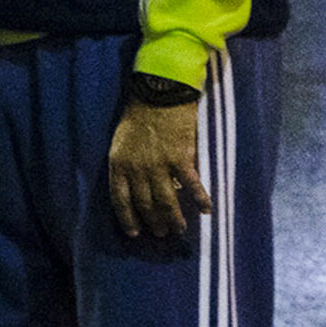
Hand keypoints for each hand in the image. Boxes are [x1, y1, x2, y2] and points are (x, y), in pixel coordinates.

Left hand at [107, 99, 209, 237]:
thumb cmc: (138, 114)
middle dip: (153, 222)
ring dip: (175, 219)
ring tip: (180, 230)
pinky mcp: (180, 158)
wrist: (158, 93)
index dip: (127, 219)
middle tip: (161, 234)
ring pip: (167, 201)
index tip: (134, 233)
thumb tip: (139, 185)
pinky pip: (192, 185)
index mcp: (119, 164)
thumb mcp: (122, 141)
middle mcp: (137, 169)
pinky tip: (206, 211)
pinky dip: (200, 199)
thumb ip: (128, 164)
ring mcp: (159, 165)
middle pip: (145, 204)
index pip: (120, 200)